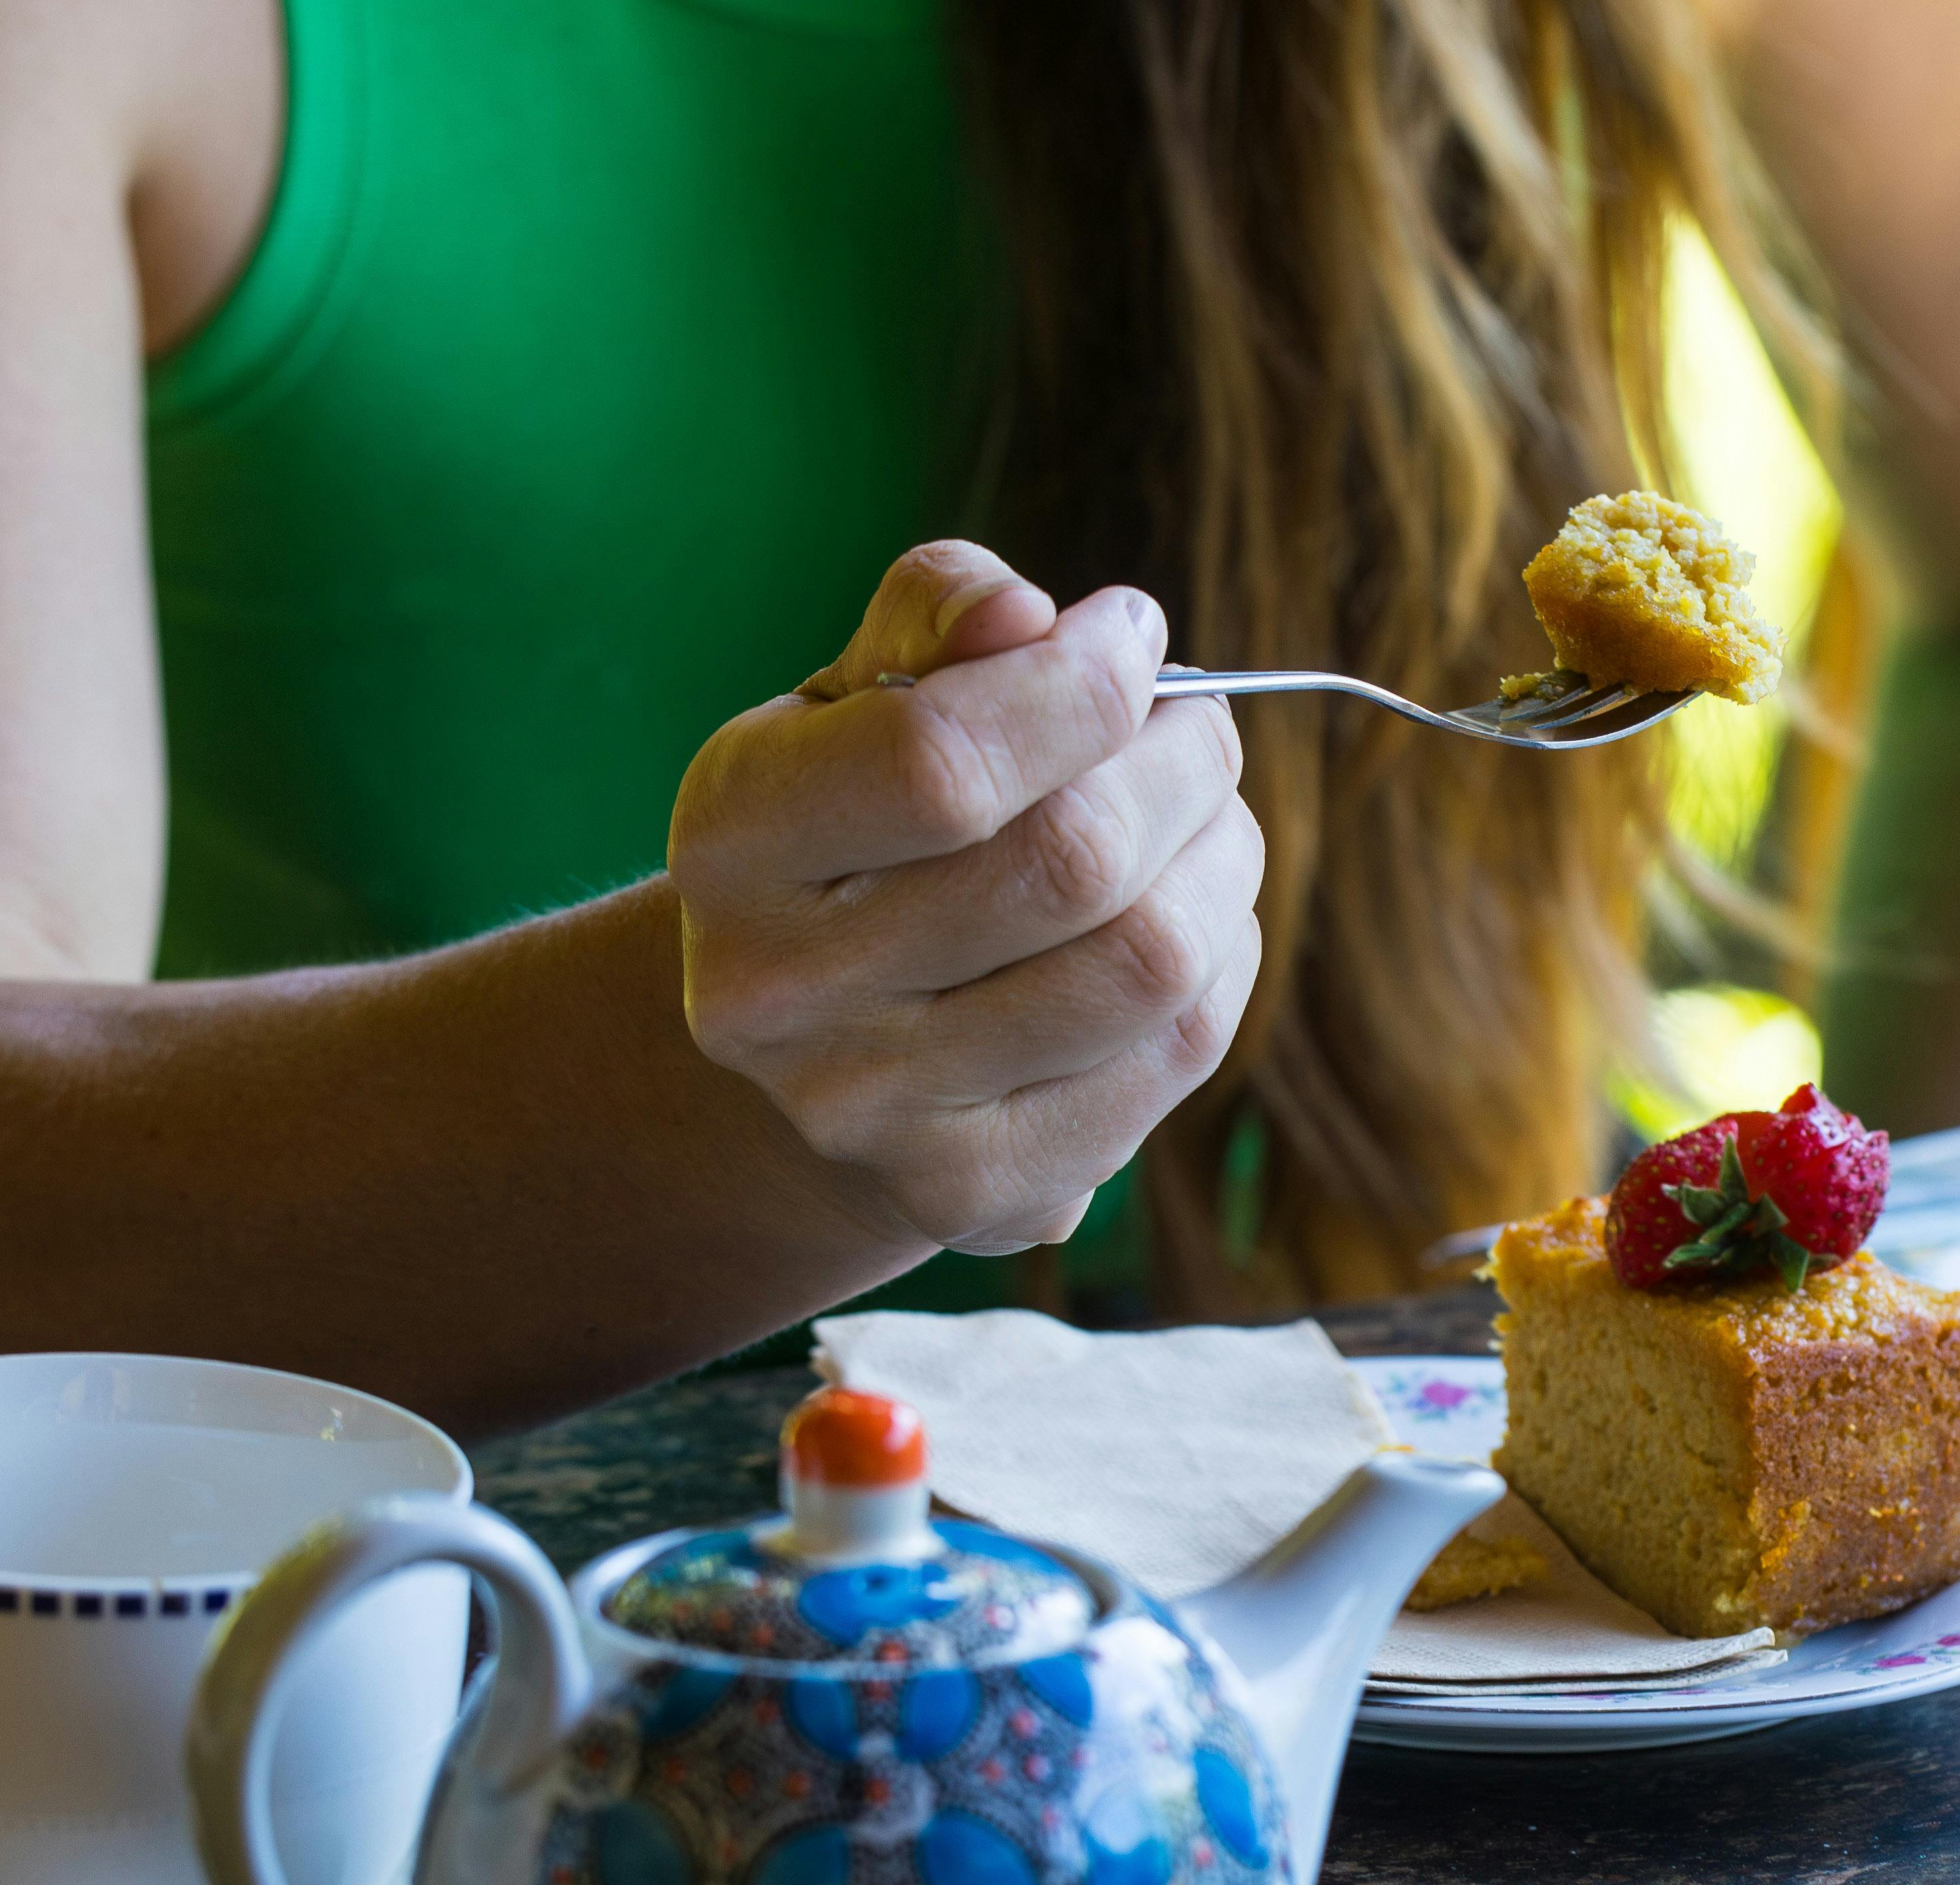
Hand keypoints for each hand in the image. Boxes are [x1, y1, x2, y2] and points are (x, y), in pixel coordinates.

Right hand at [669, 543, 1263, 1255]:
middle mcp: (779, 994)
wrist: (812, 1038)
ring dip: (1224, 862)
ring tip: (1208, 819)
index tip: (1131, 635)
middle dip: (1183, 766)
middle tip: (1198, 731)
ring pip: (1148, 966)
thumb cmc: (865, 821)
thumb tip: (1021, 615)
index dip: (1081, 685)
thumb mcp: (859, 696)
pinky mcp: (974, 1195)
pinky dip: (1220, 965)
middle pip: (1071, 865)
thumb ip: (935, 618)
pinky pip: (1173, 1058)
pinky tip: (1189, 922)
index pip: (941, 762)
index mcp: (735, 837)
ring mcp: (872, 1112)